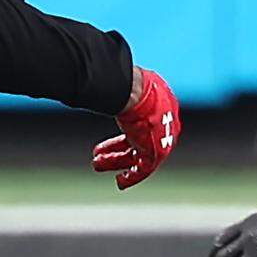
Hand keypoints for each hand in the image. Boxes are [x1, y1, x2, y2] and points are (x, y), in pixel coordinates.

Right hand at [91, 67, 179, 190]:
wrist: (135, 92)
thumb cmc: (125, 83)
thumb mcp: (123, 81)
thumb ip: (114, 86)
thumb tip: (92, 74)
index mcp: (160, 101)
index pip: (143, 120)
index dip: (124, 127)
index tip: (110, 134)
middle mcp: (165, 121)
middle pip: (139, 138)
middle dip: (117, 147)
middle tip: (99, 153)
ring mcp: (162, 137)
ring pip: (138, 154)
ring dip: (117, 161)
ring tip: (97, 165)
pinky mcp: (157, 151)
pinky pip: (144, 168)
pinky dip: (132, 176)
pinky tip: (119, 182)